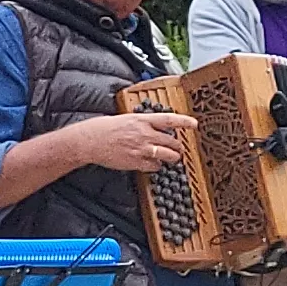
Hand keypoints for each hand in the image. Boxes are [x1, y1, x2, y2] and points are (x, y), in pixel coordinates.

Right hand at [70, 111, 190, 174]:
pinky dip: (157, 166)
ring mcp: (142, 149)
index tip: (195, 124)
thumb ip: (143, 123)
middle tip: (179, 148)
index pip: (169, 119)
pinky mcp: (137, 162)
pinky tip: (153, 164)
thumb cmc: (105, 128)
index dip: (184, 122)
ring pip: (168, 155)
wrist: (91, 141)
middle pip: (172, 141)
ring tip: (172, 158)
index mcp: (142, 120)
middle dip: (179, 147)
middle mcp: (145, 134)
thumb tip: (155, 127)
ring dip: (172, 158)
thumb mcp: (126, 119)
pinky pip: (155, 166)